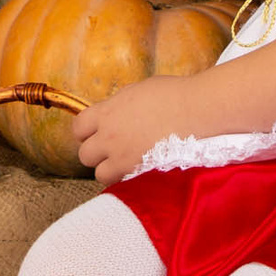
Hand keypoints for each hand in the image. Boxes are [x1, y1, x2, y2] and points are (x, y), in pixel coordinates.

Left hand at [72, 74, 217, 185]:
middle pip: (84, 155)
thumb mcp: (135, 92)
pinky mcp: (140, 172)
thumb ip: (116, 107)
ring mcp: (123, 157)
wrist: (198, 110)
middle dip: (96, 153)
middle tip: (112, 149)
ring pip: (100, 174)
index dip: (86, 132)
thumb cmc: (172, 95)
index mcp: (106, 113)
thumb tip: (111, 116)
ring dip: (109, 170)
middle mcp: (109, 136)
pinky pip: (122, 183)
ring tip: (126, 163)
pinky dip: (127, 180)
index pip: (77, 128)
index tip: (96, 132)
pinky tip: (139, 170)